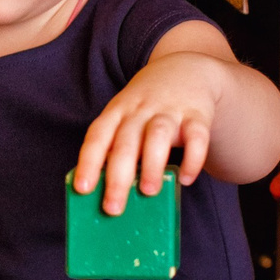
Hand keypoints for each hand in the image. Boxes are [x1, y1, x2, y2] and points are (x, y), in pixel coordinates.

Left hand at [71, 50, 226, 215]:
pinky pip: (197, 136)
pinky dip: (193, 159)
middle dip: (117, 177)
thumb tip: (111, 194)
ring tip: (148, 192)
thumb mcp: (126, 117)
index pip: (98, 136)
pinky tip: (186, 179)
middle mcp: (140, 110)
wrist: (185, 70)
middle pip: (125, 142)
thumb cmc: (147, 108)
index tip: (82, 190)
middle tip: (113, 208)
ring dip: (151, 165)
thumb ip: (118, 148)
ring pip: (157, 135)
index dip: (88, 162)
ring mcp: (169, 110)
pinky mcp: (197, 115)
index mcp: (117, 112)